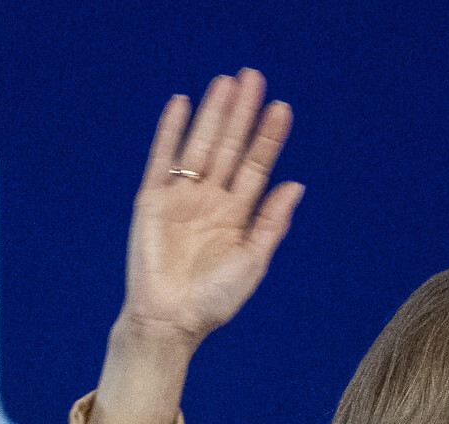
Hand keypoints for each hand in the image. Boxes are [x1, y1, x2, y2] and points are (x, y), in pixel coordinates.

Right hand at [121, 69, 300, 345]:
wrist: (171, 320)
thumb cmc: (214, 299)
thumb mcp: (253, 261)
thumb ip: (272, 222)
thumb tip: (296, 184)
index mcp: (238, 215)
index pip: (257, 166)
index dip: (269, 137)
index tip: (283, 108)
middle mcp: (210, 199)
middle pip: (230, 146)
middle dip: (242, 113)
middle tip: (254, 77)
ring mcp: (180, 196)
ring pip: (200, 145)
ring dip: (212, 114)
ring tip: (226, 82)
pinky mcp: (152, 200)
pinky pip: (161, 159)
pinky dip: (170, 132)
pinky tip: (182, 105)